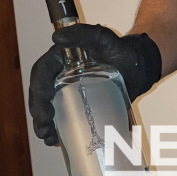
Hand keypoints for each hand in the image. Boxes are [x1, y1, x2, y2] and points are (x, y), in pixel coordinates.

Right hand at [28, 24, 161, 145]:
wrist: (138, 67)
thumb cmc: (119, 50)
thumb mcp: (102, 37)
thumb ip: (83, 33)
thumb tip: (57, 38)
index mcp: (60, 60)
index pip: (41, 73)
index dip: (38, 89)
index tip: (44, 104)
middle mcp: (59, 76)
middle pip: (41, 95)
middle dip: (40, 113)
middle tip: (45, 130)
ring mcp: (68, 93)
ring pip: (49, 109)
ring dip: (45, 126)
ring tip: (50, 139)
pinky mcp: (79, 106)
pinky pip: (65, 118)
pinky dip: (60, 131)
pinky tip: (59, 142)